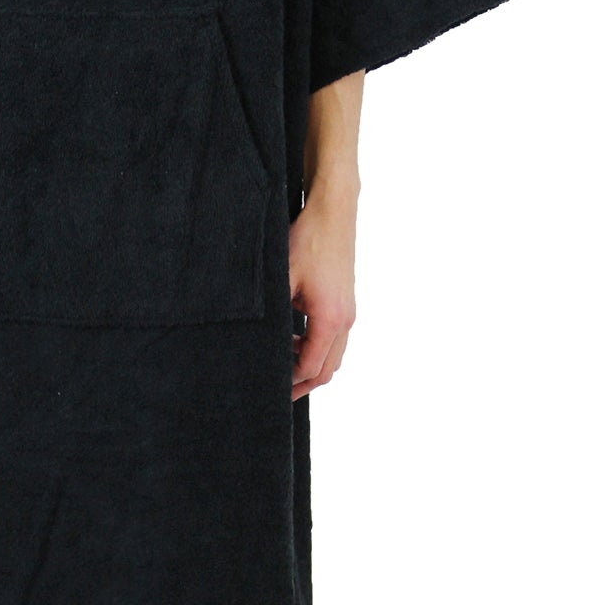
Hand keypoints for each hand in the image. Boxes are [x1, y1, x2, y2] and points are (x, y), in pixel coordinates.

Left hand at [288, 183, 357, 400]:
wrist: (334, 213)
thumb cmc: (307, 241)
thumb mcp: (281, 277)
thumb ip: (273, 313)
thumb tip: (256, 339)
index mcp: (330, 319)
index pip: (311, 367)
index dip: (290, 382)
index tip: (269, 386)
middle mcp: (345, 320)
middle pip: (327, 369)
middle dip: (303, 383)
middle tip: (276, 392)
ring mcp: (348, 312)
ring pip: (333, 355)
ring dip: (309, 364)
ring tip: (281, 365)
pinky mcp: (346, 303)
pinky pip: (334, 339)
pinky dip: (315, 347)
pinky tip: (292, 339)